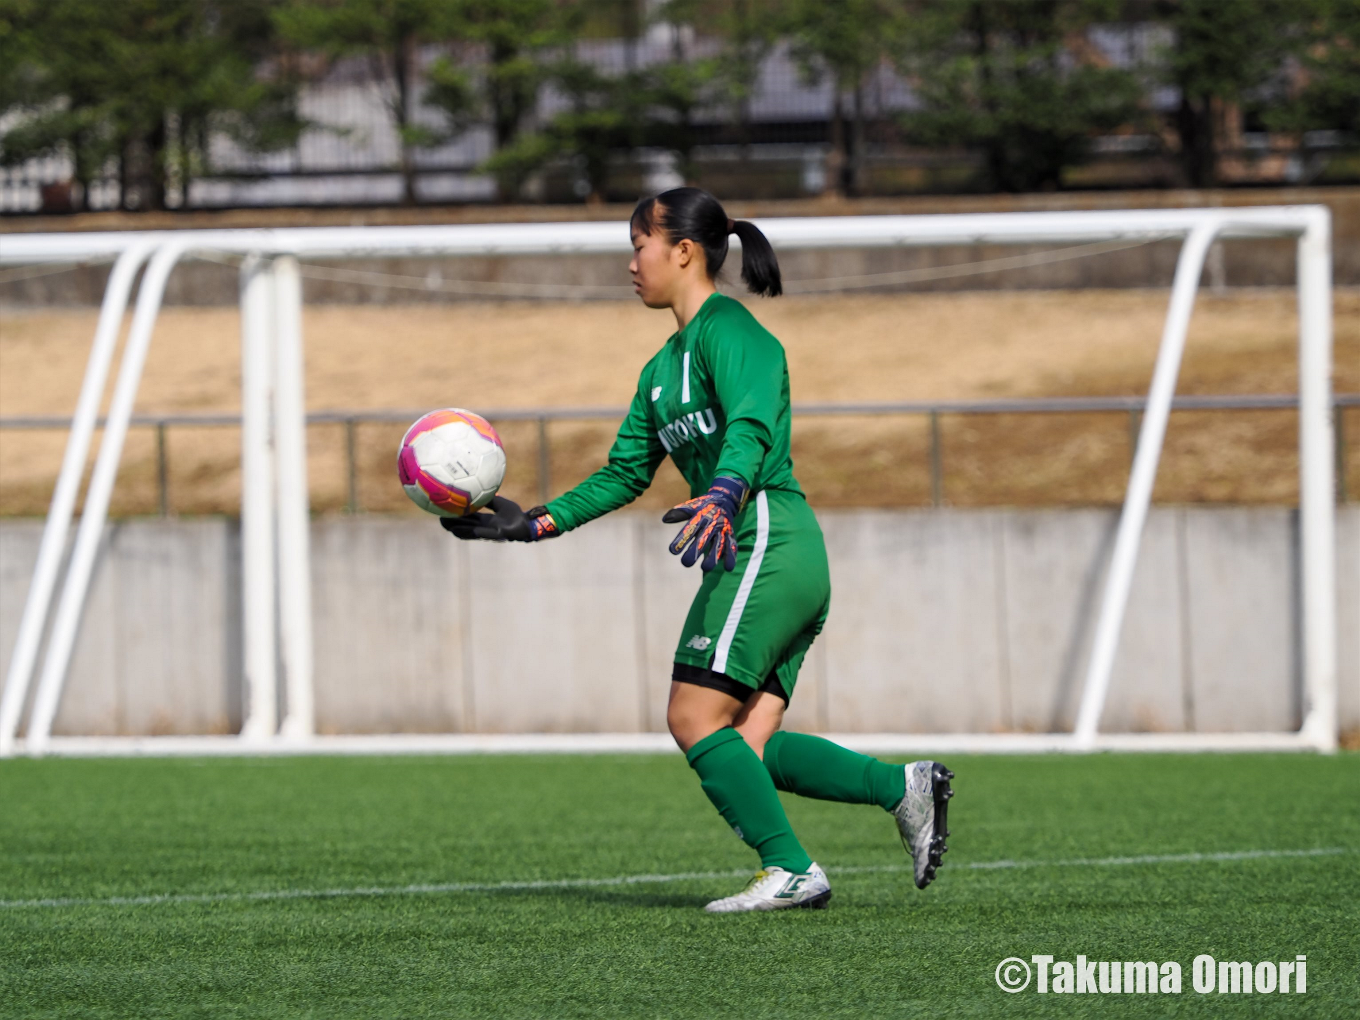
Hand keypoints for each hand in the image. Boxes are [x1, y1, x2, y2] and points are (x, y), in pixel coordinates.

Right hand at [440, 496, 558, 541]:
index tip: (443, 510)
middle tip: (440, 518)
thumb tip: (478, 488)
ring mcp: (487, 533)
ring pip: (468, 532)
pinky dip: (472, 530)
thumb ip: (489, 499)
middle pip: (462, 527)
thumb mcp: (500, 503)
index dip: (454, 516)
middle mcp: (483, 528)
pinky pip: (481, 533)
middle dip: (451, 524)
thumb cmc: (515, 514)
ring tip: (447, 524)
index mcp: (483, 521)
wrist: (527, 524)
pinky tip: (463, 527)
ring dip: (457, 528)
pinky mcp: (495, 535)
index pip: (465, 519)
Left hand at [663, 476, 747, 570]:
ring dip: (712, 557)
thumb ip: (678, 513)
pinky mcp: (730, 535)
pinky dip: (731, 556)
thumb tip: (665, 519)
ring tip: (705, 568)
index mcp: (700, 517)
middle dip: (694, 552)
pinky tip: (728, 568)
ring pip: (718, 545)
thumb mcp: (691, 506)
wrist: (724, 500)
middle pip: (703, 539)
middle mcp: (712, 524)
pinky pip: (732, 546)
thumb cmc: (703, 507)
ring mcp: (722, 530)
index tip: (673, 551)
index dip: (681, 540)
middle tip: (685, 563)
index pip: (690, 529)